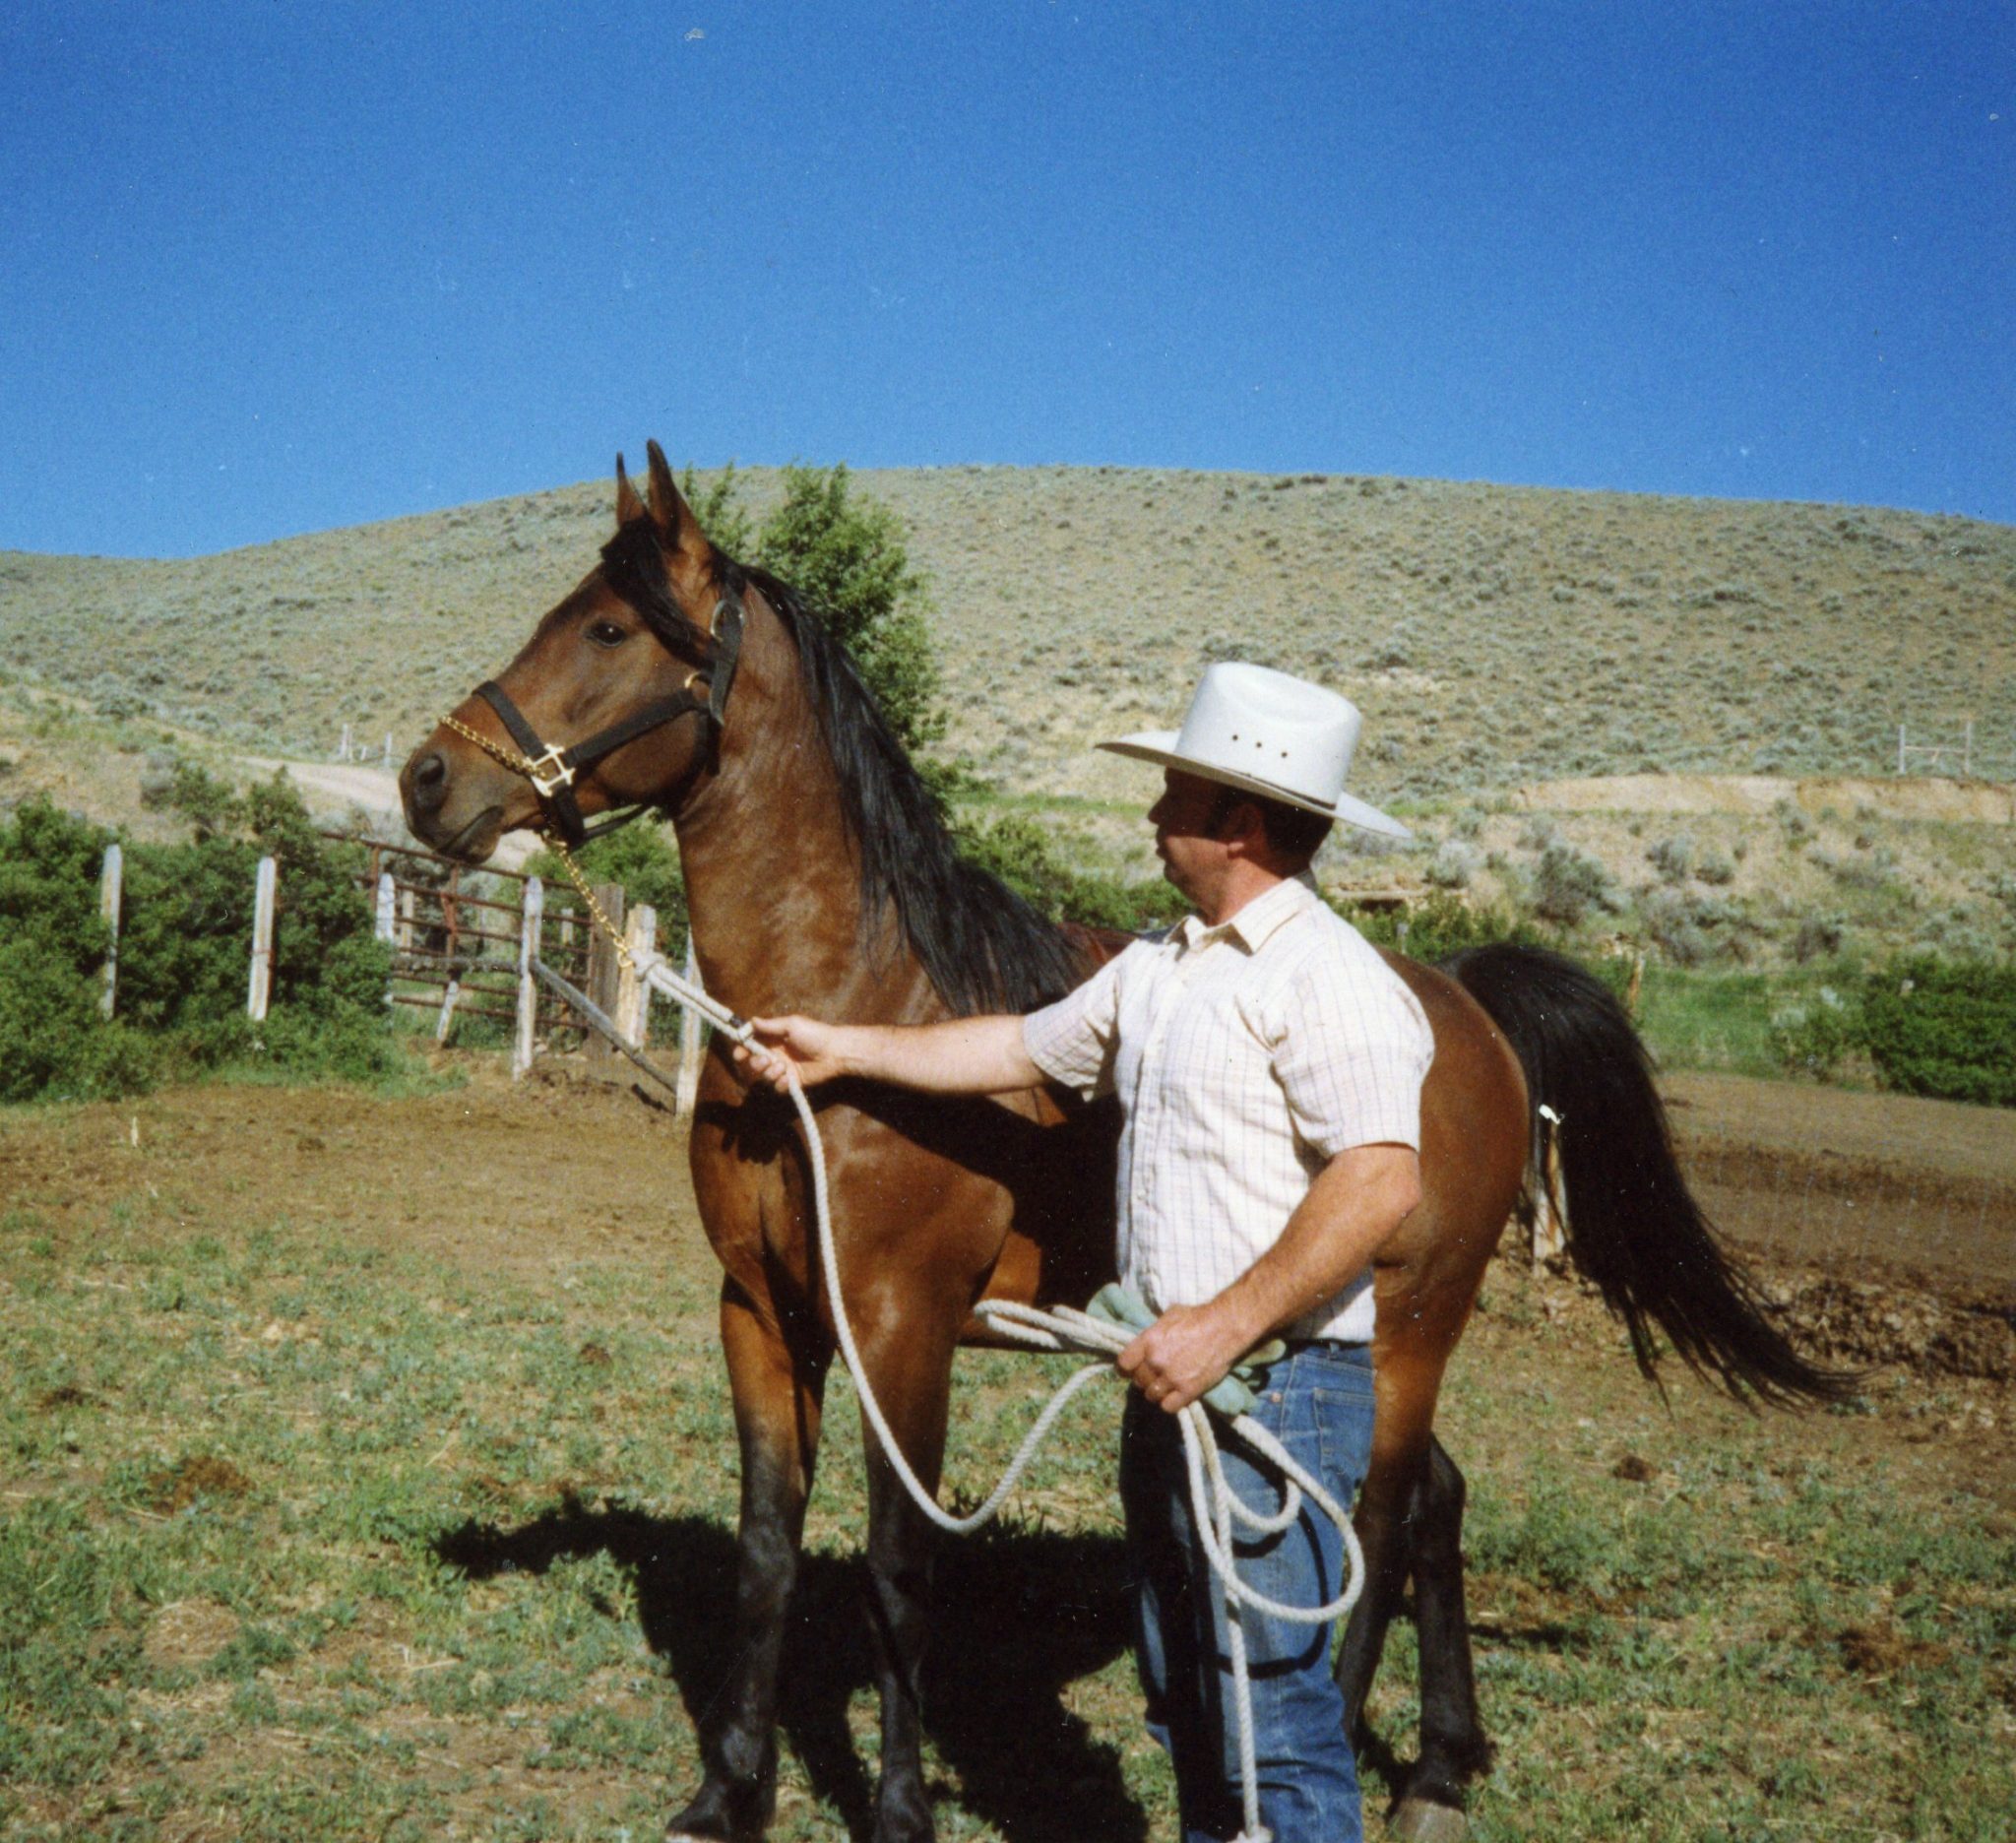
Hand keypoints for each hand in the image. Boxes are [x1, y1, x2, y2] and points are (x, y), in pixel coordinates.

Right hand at [733, 1015, 850, 1091]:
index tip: (739, 1054)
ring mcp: (784, 1069)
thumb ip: (770, 1026)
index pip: (752, 1044)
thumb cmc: (815, 1034)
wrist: (835, 1052)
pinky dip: (781, 1084)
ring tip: (783, 1068)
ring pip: (765, 1076)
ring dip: (770, 1073)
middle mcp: (777, 1054)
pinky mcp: (793, 1082)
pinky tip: (790, 1078)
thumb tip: (751, 1021)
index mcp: (774, 1039)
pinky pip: (778, 1088)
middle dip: (756, 1063)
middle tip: (766, 1060)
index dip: (742, 1049)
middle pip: (754, 1063)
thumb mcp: (791, 1025)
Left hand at [1116, 1304, 1252, 1414]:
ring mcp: (1172, 1377)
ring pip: (1151, 1395)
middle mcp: (1156, 1361)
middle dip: (1144, 1379)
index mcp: (1148, 1341)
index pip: (1123, 1364)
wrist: (1225, 1327)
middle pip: (1138, 1381)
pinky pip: (1168, 1407)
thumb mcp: (1168, 1317)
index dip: (1127, 1368)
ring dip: (1156, 1392)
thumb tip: (1145, 1342)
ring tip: (1165, 1386)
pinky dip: (1169, 1403)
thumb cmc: (1198, 1317)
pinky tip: (1175, 1395)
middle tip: (1154, 1375)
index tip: (1132, 1368)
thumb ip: (1154, 1333)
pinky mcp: (1188, 1390)